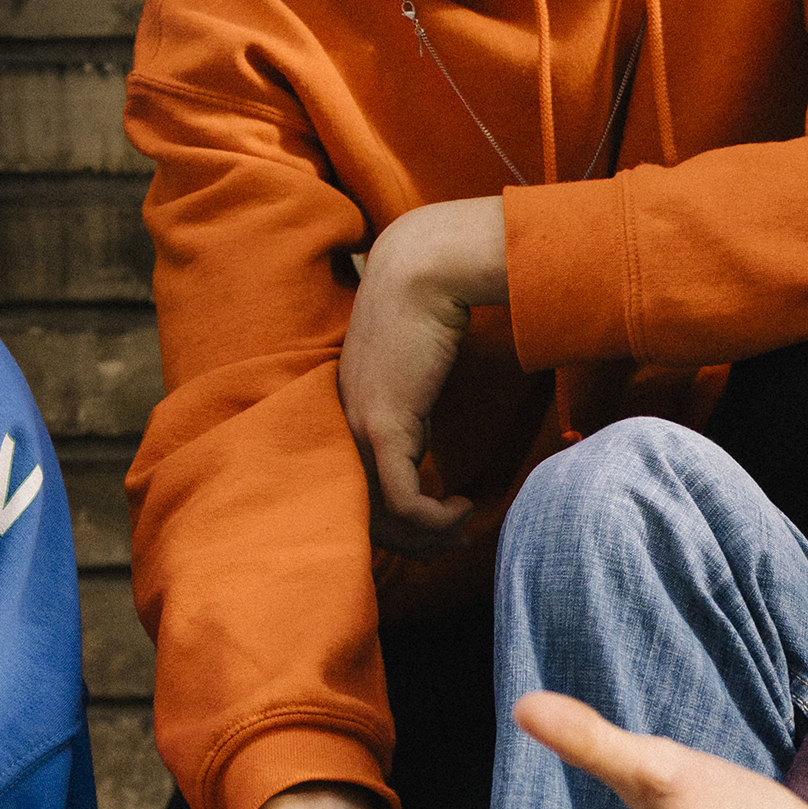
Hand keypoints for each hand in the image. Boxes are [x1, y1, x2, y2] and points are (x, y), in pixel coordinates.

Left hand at [339, 198, 506, 555]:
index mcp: (348, 411)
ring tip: (464, 524)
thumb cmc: (428, 305)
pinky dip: (434, 519)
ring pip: (383, 515)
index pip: (357, 488)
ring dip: (429, 534)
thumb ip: (411, 404)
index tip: (436, 525)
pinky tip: (464, 506)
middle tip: (453, 539)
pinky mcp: (383, 426)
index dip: (395, 519)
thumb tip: (426, 438)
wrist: (424, 268)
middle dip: (413, 540)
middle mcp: (343, 424)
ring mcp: (358, 427)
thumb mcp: (414, 367)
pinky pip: (403, 500)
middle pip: (365, 511)